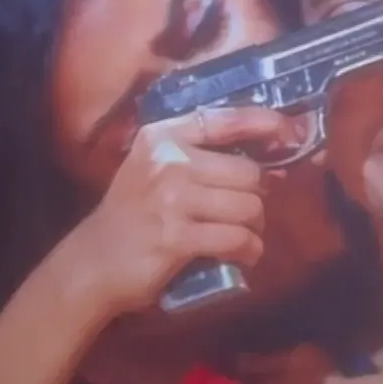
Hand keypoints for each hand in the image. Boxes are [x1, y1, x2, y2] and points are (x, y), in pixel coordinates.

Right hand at [51, 105, 293, 317]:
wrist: (91, 263)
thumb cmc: (133, 217)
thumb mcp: (156, 171)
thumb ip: (203, 159)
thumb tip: (271, 161)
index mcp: (162, 136)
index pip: (226, 119)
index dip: (265, 123)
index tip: (291, 132)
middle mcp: (167, 160)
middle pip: (248, 172)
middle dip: (256, 198)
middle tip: (245, 216)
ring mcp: (171, 199)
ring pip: (249, 207)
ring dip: (255, 228)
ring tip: (241, 238)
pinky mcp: (176, 237)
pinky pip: (237, 239)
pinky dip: (249, 251)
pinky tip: (242, 256)